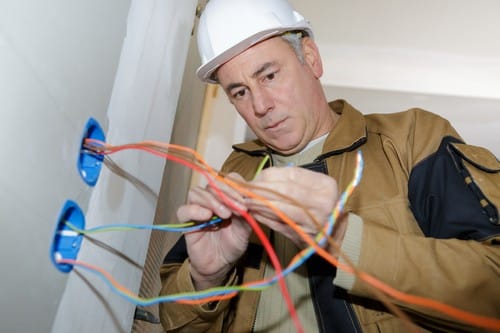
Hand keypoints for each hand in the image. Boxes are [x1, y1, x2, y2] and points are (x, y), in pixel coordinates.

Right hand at [177, 173, 251, 289]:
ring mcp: (197, 208)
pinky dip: (195, 210)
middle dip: (226, 193)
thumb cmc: (233, 244)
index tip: (245, 200)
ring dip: (212, 201)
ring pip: (197, 193)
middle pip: (212, 183)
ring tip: (225, 215)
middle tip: (237, 207)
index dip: (236, 186)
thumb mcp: (245, 228)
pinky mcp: (186, 221)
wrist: (220, 264)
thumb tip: (249, 199)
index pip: (228, 180)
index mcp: (226, 197)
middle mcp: (211, 199)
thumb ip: (247, 213)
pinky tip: (207, 216)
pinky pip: (184, 210)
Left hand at [246, 167, 341, 248]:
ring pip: (280, 208)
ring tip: (246, 201)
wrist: (334, 236)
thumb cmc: (319, 208)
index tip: (254, 178)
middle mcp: (324, 202)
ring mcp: (316, 220)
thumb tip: (258, 178)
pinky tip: (255, 214)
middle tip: (244, 190)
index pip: (291, 174)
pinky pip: (280, 224)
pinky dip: (264, 218)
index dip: (269, 176)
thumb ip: (288, 181)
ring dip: (259, 204)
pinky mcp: (306, 236)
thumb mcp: (312, 189)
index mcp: (325, 184)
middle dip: (261, 189)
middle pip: (284, 191)